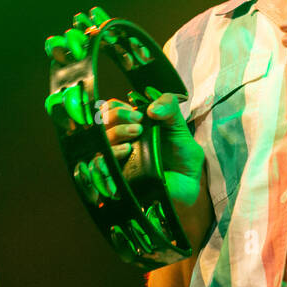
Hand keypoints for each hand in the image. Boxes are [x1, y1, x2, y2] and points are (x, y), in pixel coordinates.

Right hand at [100, 93, 205, 209]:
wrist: (188, 180)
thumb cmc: (181, 153)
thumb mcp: (178, 124)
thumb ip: (168, 106)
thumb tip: (151, 108)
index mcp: (129, 127)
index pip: (108, 111)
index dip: (118, 108)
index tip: (138, 114)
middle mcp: (119, 142)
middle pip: (101, 124)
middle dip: (117, 117)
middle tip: (138, 122)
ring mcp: (116, 160)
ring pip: (99, 143)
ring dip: (114, 134)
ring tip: (133, 136)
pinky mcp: (117, 178)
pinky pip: (98, 167)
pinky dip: (108, 156)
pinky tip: (126, 151)